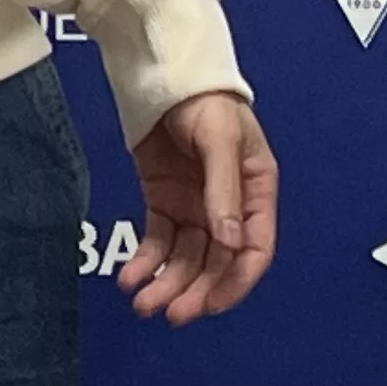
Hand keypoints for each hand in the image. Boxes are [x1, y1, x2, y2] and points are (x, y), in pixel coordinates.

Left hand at [120, 92, 278, 323]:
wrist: (165, 72)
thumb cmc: (206, 99)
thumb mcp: (221, 139)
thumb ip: (224, 191)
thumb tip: (230, 243)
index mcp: (256, 192)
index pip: (255, 250)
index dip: (236, 282)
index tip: (210, 305)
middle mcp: (228, 207)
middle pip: (216, 262)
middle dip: (195, 291)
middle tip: (171, 313)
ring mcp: (195, 207)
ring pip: (185, 259)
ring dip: (167, 283)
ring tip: (143, 303)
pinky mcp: (164, 202)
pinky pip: (158, 242)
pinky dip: (146, 262)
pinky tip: (130, 278)